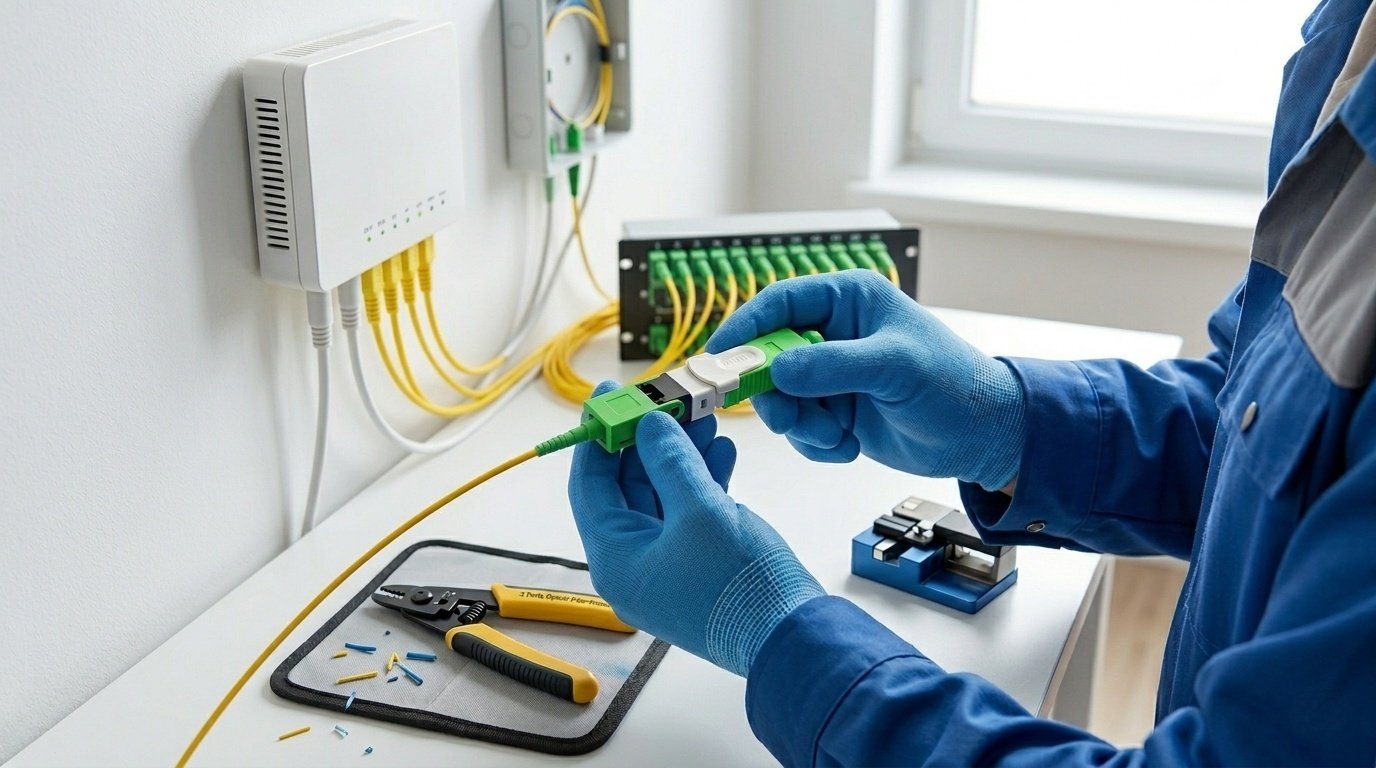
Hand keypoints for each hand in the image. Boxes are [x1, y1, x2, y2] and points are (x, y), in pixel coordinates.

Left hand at [568, 384, 823, 675]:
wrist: (793, 638)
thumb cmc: (742, 588)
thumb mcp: (702, 510)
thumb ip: (670, 460)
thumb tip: (649, 424)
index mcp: (615, 558)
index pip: (590, 484)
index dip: (597, 435)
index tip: (608, 396)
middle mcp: (632, 564)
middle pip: (625, 487)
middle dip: (648, 440)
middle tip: (665, 400)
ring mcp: (665, 566)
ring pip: (660, 496)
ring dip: (680, 456)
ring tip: (702, 418)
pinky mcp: (696, 566)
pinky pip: (687, 513)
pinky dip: (701, 480)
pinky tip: (721, 452)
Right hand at [708, 270, 1024, 490]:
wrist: (985, 438)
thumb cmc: (955, 385)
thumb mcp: (894, 367)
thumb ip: (832, 365)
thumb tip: (778, 369)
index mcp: (848, 300)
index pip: (778, 303)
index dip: (743, 329)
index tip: (717, 359)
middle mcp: (834, 333)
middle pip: (767, 356)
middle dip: (774, 394)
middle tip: (788, 419)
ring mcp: (832, 375)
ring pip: (779, 399)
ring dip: (800, 425)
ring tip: (836, 435)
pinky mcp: (835, 411)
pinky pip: (798, 429)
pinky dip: (816, 444)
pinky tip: (848, 446)